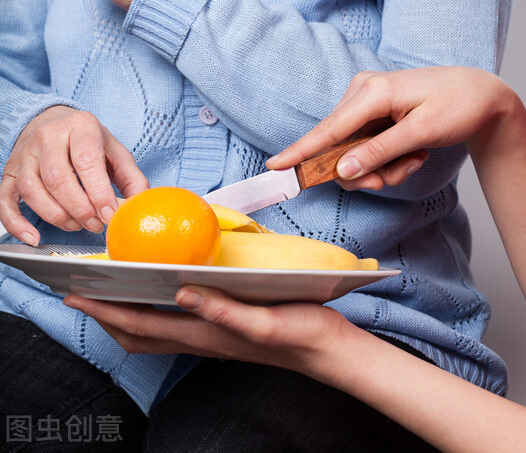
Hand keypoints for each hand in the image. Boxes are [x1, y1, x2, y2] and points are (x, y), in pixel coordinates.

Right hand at [0, 105, 147, 244]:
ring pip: (33, 191)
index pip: (86, 161)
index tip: (110, 215)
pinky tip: (34, 237)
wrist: (51, 121)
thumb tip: (139, 204)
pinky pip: (5, 201)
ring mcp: (25, 155)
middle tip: (95, 224)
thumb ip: (130, 176)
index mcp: (80, 126)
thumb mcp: (113, 149)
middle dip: (80, 209)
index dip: (98, 193)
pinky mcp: (9, 173)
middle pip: (58, 178)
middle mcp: (49, 137)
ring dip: (57, 216)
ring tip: (76, 225)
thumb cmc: (85, 140)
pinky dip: (17, 224)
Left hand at [64, 287, 348, 372]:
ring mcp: (213, 337)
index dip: (107, 311)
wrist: (329, 352)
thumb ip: (223, 310)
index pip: (142, 325)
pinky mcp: (225, 330)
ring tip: (109, 293)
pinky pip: (176, 324)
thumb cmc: (302, 333)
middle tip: (81, 291)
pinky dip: (153, 312)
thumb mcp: (265, 320)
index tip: (78, 294)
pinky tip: (160, 293)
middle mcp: (203, 339)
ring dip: (125, 315)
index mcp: (207, 334)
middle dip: (105, 316)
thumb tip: (182, 291)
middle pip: (139, 334)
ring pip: (155, 332)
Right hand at [267, 67, 517, 189]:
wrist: (482, 95)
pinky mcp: (373, 110)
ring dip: (382, 167)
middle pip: (340, 147)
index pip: (328, 129)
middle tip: (399, 174)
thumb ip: (379, 152)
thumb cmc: (458, 107)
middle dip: (367, 171)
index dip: (301, 151)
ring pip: (354, 152)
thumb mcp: (421, 133)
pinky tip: (413, 152)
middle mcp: (363, 91)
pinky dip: (387, 159)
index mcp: (372, 91)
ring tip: (415, 158)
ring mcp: (367, 100)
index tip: (275, 167)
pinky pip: (366, 146)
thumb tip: (342, 170)